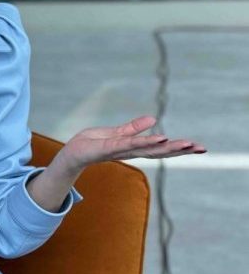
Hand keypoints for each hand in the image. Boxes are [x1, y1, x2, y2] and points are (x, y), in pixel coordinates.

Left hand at [58, 115, 206, 173]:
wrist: (70, 154)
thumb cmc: (90, 144)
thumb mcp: (114, 134)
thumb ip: (132, 128)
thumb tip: (153, 119)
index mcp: (134, 148)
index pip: (160, 148)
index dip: (178, 147)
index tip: (199, 147)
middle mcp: (130, 152)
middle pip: (159, 151)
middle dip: (180, 150)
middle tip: (201, 148)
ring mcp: (120, 151)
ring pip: (147, 149)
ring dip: (167, 146)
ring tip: (185, 143)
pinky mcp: (108, 148)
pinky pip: (129, 144)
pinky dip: (144, 141)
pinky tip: (159, 137)